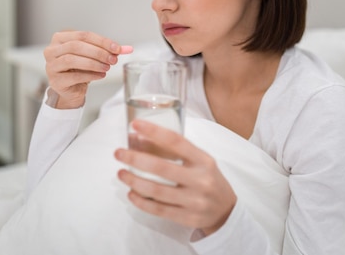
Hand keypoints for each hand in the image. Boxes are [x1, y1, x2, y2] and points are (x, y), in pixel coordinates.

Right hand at [43, 30, 132, 108]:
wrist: (71, 89)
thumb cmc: (80, 68)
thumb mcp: (94, 55)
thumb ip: (109, 50)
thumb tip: (127, 48)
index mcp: (60, 38)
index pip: (83, 35)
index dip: (102, 41)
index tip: (117, 48)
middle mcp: (52, 50)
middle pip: (76, 46)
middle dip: (98, 52)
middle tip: (113, 59)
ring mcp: (51, 65)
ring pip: (72, 60)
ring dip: (93, 63)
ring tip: (107, 67)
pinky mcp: (55, 81)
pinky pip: (73, 76)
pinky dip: (90, 75)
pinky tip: (100, 76)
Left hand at [114, 119, 236, 235]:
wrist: (226, 211)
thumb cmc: (208, 179)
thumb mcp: (200, 161)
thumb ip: (177, 151)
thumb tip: (141, 138)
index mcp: (203, 160)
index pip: (176, 142)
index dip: (154, 132)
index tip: (135, 125)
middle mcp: (200, 180)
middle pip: (161, 168)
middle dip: (135, 159)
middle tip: (119, 153)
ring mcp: (194, 201)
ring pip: (156, 191)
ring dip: (133, 181)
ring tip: (121, 173)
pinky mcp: (187, 218)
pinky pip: (158, 210)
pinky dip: (141, 201)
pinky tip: (131, 193)